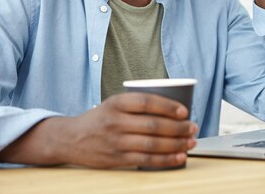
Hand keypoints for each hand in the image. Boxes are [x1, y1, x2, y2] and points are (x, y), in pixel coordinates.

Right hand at [0, 92, 197, 168]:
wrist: (71, 139)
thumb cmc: (101, 119)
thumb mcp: (114, 104)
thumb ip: (137, 104)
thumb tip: (175, 108)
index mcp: (116, 103)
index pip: (146, 102)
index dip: (167, 106)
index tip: (184, 111)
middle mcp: (115, 122)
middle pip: (153, 125)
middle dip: (178, 127)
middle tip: (193, 127)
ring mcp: (116, 142)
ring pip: (152, 144)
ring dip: (176, 144)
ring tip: (190, 142)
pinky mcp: (117, 159)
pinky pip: (146, 160)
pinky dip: (165, 160)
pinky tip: (179, 157)